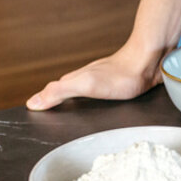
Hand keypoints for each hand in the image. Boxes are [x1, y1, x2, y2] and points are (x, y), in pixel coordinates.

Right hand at [25, 45, 162, 110]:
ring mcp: (101, 83)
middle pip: (64, 94)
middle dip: (53, 105)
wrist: (149, 62)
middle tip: (45, 117)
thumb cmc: (120, 75)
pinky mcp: (118, 87)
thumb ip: (59, 92)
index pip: (50, 94)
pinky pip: (99, 97)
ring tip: (65, 116)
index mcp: (74, 81)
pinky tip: (97, 109)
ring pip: (82, 95)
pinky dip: (93, 104)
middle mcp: (85, 80)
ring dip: (73, 104)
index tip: (31, 114)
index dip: (40, 104)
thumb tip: (33, 102)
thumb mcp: (85, 85)